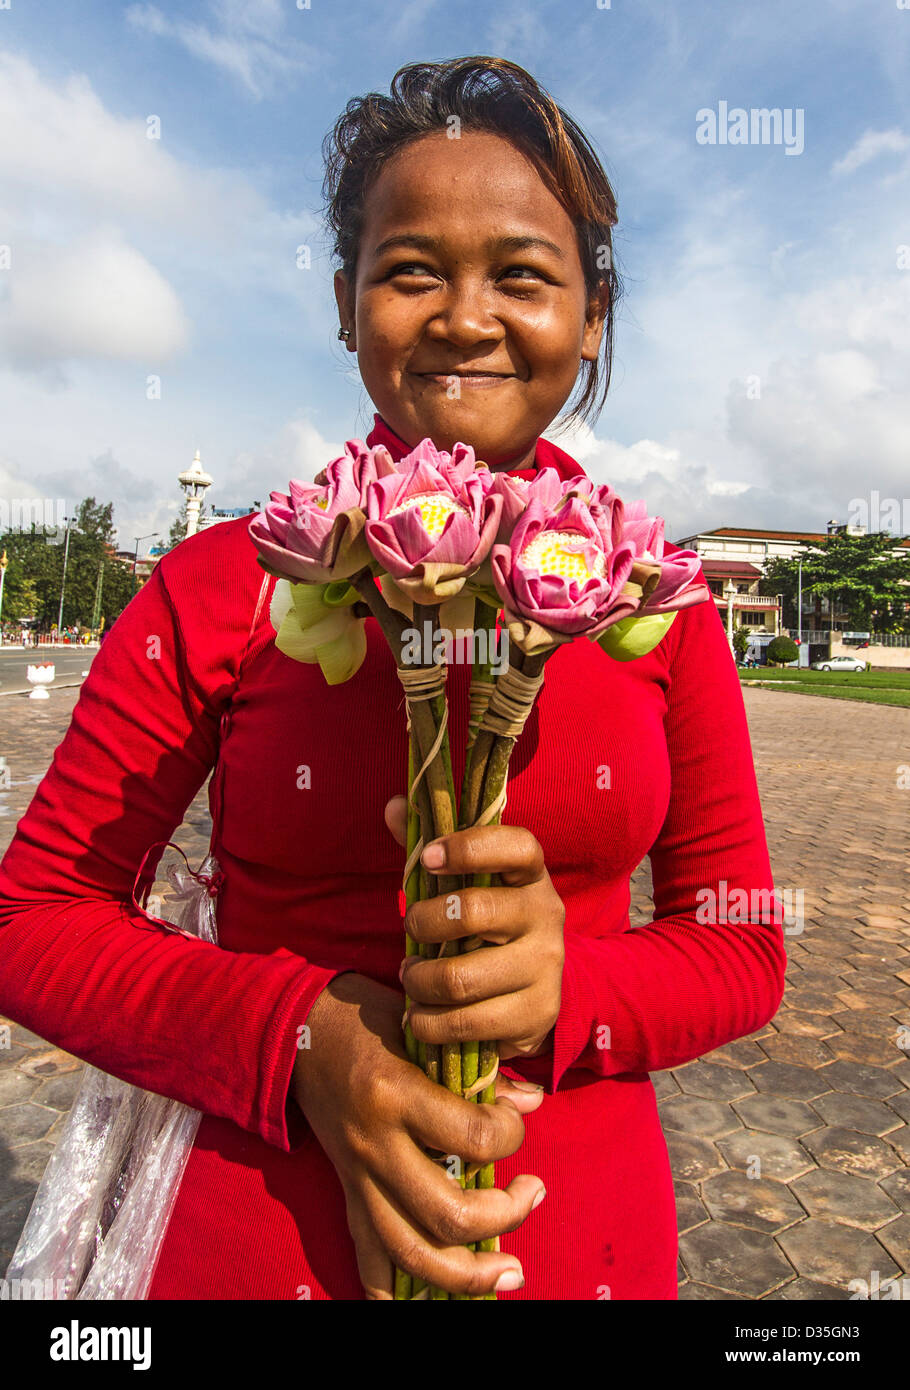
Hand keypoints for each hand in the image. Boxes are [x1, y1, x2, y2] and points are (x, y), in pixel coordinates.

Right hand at [291, 972, 547, 1298]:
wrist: (294, 1030)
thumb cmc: (365, 1018)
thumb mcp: (422, 1027)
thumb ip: (476, 1067)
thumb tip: (531, 1101)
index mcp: (396, 1095)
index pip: (474, 1138)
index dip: (510, 1134)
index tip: (513, 1119)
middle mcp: (376, 1146)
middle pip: (449, 1214)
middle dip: (506, 1215)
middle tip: (534, 1192)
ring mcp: (357, 1177)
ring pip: (412, 1254)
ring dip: (468, 1275)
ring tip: (510, 1271)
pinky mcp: (348, 1192)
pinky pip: (369, 1259)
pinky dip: (397, 1294)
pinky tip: (434, 1303)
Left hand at [385, 796, 565, 1060]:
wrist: (532, 993)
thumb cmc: (486, 926)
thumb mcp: (466, 886)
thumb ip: (431, 847)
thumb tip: (395, 806)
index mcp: (531, 877)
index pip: (517, 847)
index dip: (471, 846)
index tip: (429, 857)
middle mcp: (546, 917)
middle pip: (473, 913)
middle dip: (423, 923)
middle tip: (410, 929)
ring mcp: (545, 968)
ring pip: (460, 978)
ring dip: (418, 980)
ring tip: (411, 977)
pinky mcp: (536, 1015)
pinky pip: (464, 1023)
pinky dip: (427, 1021)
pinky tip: (421, 1013)